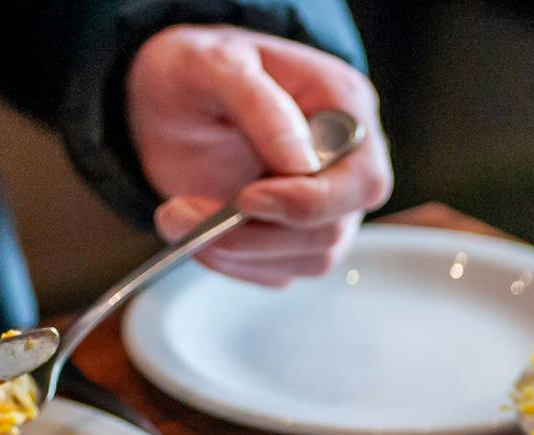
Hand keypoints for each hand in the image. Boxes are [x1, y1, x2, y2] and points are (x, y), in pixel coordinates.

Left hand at [127, 25, 392, 286]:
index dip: (311, 201)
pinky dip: (230, 262)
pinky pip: (276, 271)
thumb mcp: (214, 63)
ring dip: (236, 251)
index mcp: (345, 108)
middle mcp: (346, 164)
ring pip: (307, 259)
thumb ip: (260, 105)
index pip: (362, 180)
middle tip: (183, 211)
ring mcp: (325, 207)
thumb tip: (299, 164)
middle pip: (332, 230)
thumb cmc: (198, 68)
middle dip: (257, 233)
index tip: (246, 198)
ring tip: (174, 216)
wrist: (170, 97)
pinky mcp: (294, 239)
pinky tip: (192, 230)